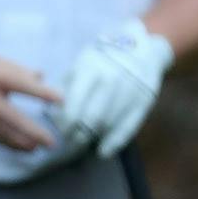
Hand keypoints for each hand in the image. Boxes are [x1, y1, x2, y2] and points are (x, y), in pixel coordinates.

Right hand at [0, 42, 62, 150]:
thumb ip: (16, 70)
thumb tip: (41, 77)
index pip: (26, 86)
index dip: (44, 94)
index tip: (62, 102)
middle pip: (15, 121)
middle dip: (36, 134)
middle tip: (52, 144)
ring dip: (18, 144)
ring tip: (32, 148)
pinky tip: (5, 141)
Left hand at [54, 18, 173, 158]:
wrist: (144, 47)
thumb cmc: (105, 58)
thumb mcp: (83, 63)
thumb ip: (67, 86)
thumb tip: (52, 113)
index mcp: (91, 69)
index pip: (74, 106)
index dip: (65, 124)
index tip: (62, 130)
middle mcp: (111, 79)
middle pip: (92, 118)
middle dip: (79, 134)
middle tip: (73, 139)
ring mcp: (130, 90)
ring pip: (108, 124)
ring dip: (94, 137)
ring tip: (85, 140)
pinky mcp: (144, 101)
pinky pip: (128, 128)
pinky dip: (114, 143)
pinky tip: (104, 151)